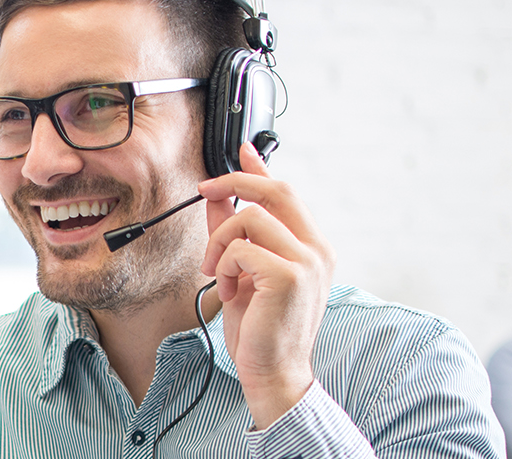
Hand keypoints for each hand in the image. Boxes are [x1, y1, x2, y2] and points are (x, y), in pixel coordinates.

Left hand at [198, 143, 335, 429]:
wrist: (275, 373)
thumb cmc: (262, 330)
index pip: (287, 194)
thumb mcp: (244, 274)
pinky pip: (240, 249)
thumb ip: (235, 235)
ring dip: (219, 244)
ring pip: (249, 220)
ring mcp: (307, 262)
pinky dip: (222, 267)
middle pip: (276, 191)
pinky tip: (227, 291)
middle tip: (205, 189)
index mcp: (312, 248)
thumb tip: (218, 199)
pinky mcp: (288, 276)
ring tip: (217, 273)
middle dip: (234, 183)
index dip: (261, 168)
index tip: (242, 149)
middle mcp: (317, 250)